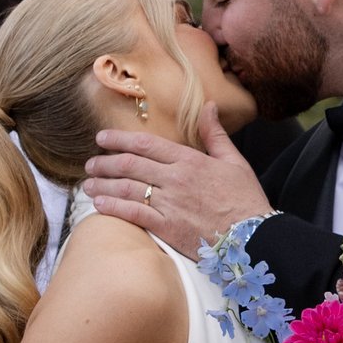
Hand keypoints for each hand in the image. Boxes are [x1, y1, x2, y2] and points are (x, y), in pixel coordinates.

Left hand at [79, 111, 270, 256]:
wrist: (254, 237)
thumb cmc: (245, 200)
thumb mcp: (234, 161)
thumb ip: (215, 134)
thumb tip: (208, 106)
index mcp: (190, 160)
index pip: (146, 144)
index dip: (119, 140)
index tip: (102, 138)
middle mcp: (176, 179)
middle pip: (130, 165)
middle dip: (105, 162)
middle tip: (90, 163)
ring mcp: (170, 204)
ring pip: (127, 188)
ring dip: (103, 185)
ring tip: (88, 185)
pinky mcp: (168, 228)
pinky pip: (134, 214)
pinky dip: (113, 207)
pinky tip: (99, 205)